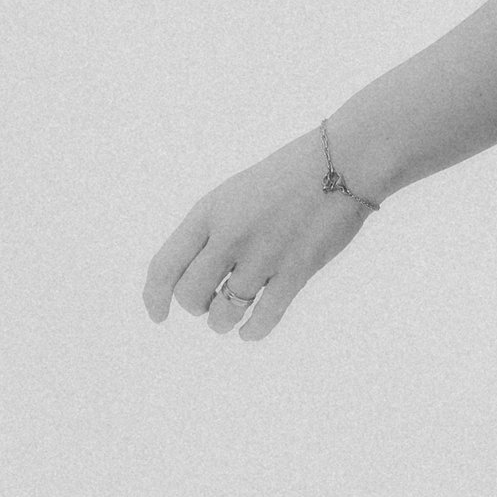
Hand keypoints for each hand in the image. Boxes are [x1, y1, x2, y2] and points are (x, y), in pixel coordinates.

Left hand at [142, 127, 372, 341]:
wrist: (342, 163)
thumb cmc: (289, 176)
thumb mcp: (235, 194)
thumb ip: (212, 230)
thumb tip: (198, 276)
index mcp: (209, 212)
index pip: (165, 265)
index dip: (154, 297)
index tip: (157, 315)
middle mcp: (230, 235)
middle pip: (191, 294)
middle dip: (196, 306)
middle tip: (207, 304)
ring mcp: (263, 254)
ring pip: (225, 311)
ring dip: (222, 322)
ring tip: (226, 321)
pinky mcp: (296, 271)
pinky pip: (264, 316)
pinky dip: (252, 331)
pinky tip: (249, 332)